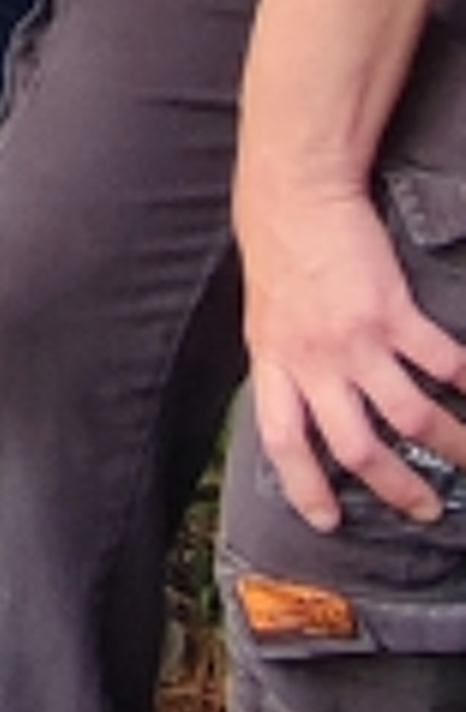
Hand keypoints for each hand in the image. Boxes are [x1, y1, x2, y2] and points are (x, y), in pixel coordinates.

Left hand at [238, 163, 465, 530]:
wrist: (294, 191)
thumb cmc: (276, 244)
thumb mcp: (264, 309)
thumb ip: (286, 354)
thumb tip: (302, 393)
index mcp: (273, 359)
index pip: (282, 439)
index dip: (304, 485)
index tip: (327, 520)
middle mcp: (313, 358)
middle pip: (356, 447)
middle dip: (395, 486)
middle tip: (423, 507)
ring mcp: (355, 338)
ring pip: (410, 416)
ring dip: (450, 445)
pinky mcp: (393, 312)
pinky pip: (442, 363)